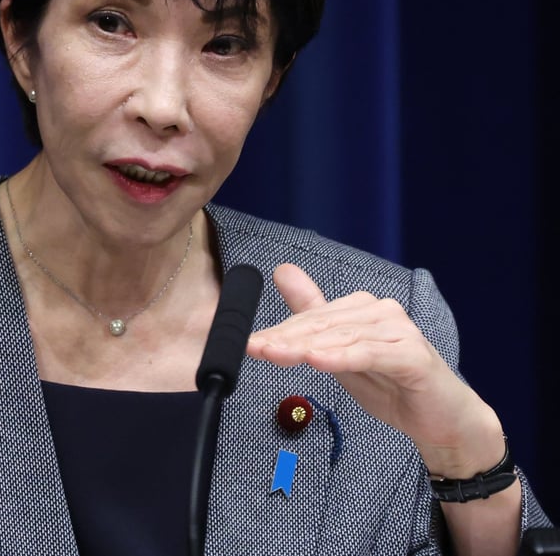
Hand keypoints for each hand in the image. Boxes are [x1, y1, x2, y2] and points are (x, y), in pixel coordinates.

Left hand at [246, 263, 503, 476]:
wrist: (442, 420)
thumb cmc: (391, 385)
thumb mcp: (340, 353)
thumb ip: (312, 315)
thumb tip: (282, 270)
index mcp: (361, 308)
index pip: (311, 318)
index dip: (278, 331)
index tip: (248, 342)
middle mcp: (380, 311)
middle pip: (322, 325)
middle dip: (285, 338)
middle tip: (254, 348)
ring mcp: (398, 331)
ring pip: (342, 337)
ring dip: (305, 347)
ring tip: (275, 354)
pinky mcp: (412, 356)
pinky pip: (370, 354)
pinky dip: (342, 357)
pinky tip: (317, 360)